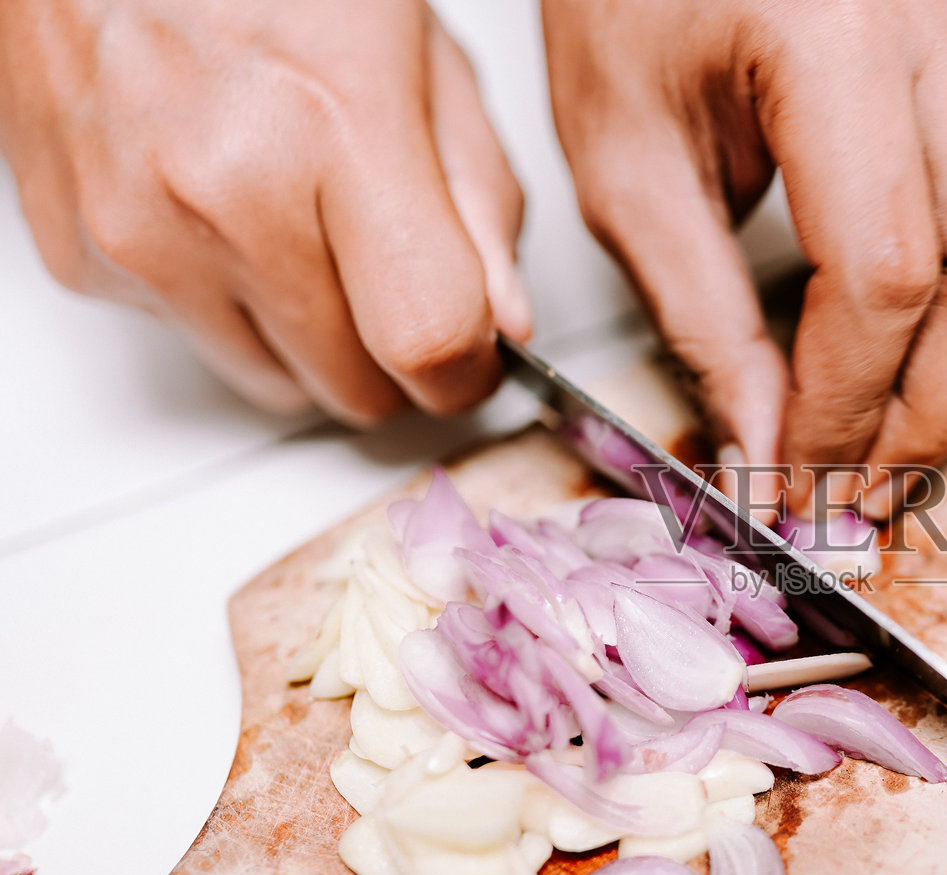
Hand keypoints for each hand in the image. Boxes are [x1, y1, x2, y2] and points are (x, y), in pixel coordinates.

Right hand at [0, 0, 530, 424]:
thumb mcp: (420, 55)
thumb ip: (479, 200)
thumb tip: (503, 325)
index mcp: (336, 127)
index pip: (429, 339)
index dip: (469, 368)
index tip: (474, 356)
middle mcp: (224, 191)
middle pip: (356, 386)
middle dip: (394, 359)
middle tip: (393, 282)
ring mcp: (139, 230)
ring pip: (277, 386)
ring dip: (312, 340)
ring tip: (306, 229)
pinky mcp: (81, 254)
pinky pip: (196, 339)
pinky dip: (229, 302)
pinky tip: (226, 210)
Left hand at [543, 0, 946, 515]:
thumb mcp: (626, 158)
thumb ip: (702, 312)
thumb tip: (770, 438)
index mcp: (836, 38)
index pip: (884, 274)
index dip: (849, 403)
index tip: (800, 474)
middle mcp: (945, 33)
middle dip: (942, 411)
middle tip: (868, 488)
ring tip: (896, 441)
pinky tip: (923, 356)